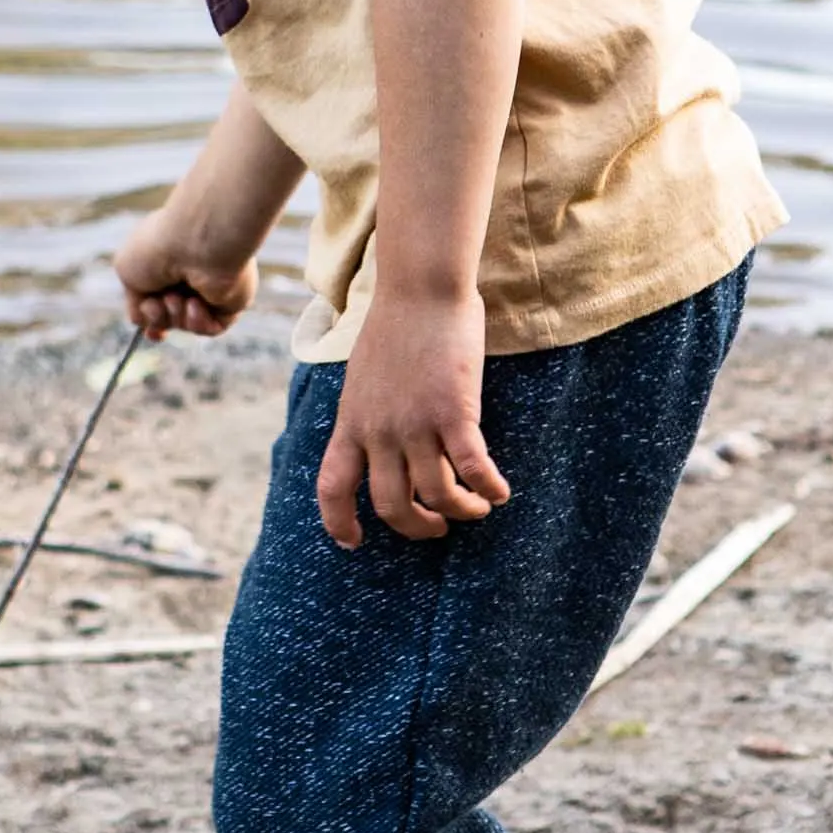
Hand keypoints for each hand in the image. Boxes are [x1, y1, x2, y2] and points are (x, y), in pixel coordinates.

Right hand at [114, 210, 256, 340]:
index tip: (147, 328)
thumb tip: (143, 320)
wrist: (197, 242)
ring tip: (176, 298)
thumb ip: (133, 297)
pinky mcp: (230, 300)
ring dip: (175, 316)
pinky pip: (211, 327)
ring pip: (185, 324)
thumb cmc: (157, 248)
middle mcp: (188, 273)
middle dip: (157, 317)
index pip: (154, 295)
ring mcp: (210, 287)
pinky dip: (198, 322)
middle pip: (167, 316)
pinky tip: (196, 304)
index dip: (148, 316)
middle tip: (157, 304)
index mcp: (164, 259)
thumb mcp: (126, 269)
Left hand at [317, 286, 510, 545]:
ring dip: (461, 510)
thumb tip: (377, 442)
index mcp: (351, 422)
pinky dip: (488, 488)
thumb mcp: (362, 378)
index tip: (352, 542)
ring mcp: (416, 424)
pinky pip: (473, 468)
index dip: (339, 522)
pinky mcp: (454, 413)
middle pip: (392, 504)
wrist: (420, 289)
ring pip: (437, 493)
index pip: (332, 487)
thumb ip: (367, 414)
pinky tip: (500, 492)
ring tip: (477, 508)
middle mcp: (379, 431)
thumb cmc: (396, 325)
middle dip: (417, 527)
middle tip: (437, 527)